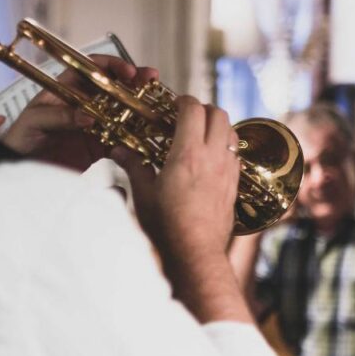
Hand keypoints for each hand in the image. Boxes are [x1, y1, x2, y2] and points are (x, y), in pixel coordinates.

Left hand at [0, 55, 158, 170]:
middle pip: (113, 86)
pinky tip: (145, 137)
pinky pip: (120, 140)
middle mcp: (83, 103)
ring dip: (138, 109)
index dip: (111, 65)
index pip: (92, 68)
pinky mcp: (97, 147)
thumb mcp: (35, 122)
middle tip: (150, 82)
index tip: (127, 71)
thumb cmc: (19, 138)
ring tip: (155, 109)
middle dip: (134, 83)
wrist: (16, 167)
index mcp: (66, 89)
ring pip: (121, 111)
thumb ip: (59, 117)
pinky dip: (133, 138)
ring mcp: (93, 124)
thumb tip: (88, 116)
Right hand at [112, 95, 238, 262]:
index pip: (192, 109)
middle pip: (218, 114)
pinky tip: (210, 159)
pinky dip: (225, 147)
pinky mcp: (234, 185)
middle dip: (203, 109)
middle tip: (187, 116)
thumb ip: (133, 167)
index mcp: (187, 154)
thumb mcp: (143, 195)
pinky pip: (235, 154)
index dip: (183, 101)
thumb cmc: (167, 227)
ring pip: (231, 132)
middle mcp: (212, 157)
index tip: (173, 105)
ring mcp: (227, 170)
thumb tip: (119, 152)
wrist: (195, 254)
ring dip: (217, 126)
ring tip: (200, 135)